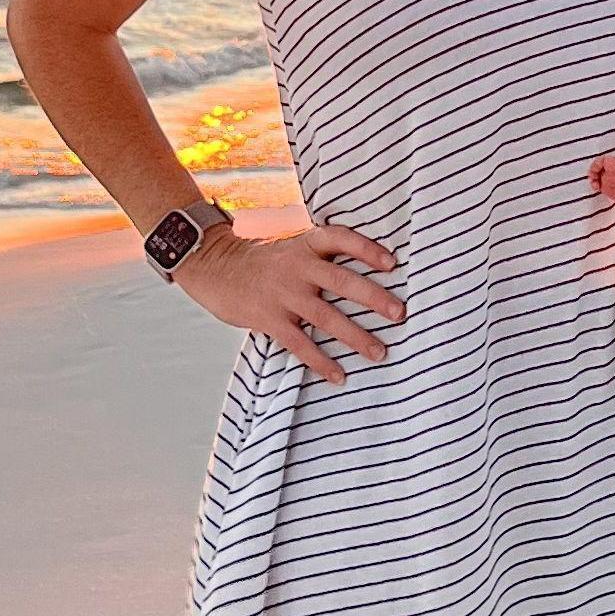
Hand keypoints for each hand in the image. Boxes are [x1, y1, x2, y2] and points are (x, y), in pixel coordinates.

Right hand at [173, 222, 402, 384]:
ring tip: (379, 352)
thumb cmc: (263, 260)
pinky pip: (300, 343)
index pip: (341, 239)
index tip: (392, 263)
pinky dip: (321, 362)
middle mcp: (297, 267)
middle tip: (399, 313)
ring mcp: (283, 294)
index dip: (367, 249)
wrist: (214, 266)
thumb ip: (321, 255)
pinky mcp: (269, 319)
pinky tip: (339, 376)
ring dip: (356, 336)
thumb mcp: (292, 246)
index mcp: (306, 244)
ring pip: (326, 317)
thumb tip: (363, 272)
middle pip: (341, 281)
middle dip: (373, 298)